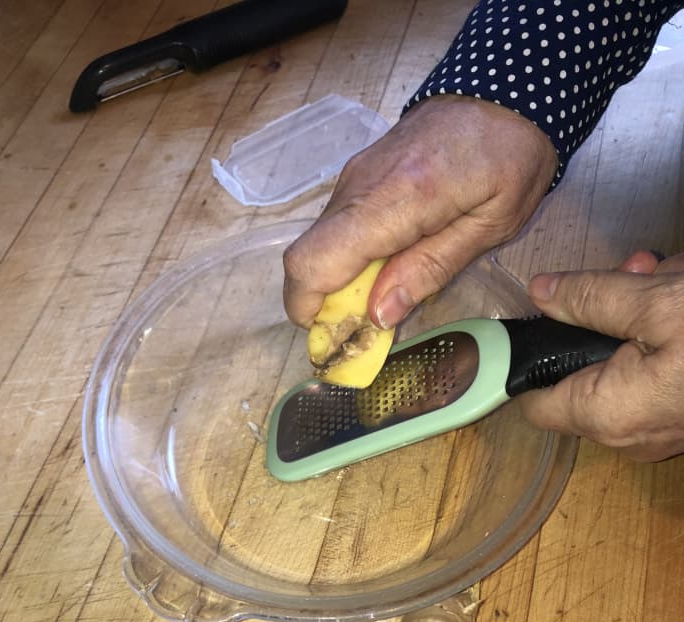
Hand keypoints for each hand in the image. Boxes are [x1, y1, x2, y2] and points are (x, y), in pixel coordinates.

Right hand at [283, 95, 557, 327]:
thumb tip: (378, 315)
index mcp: (396, 200)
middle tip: (364, 330)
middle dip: (323, 304)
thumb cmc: (510, 157)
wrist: (503, 90)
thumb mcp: (489, 226)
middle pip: (306, 257)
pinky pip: (335, 230)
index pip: (315, 260)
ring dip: (337, 284)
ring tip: (380, 300)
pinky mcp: (356, 176)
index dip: (309, 307)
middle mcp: (359, 186)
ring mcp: (353, 177)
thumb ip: (431, 269)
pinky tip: (384, 269)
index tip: (337, 336)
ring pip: (318, 245)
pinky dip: (347, 260)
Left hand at [520, 251, 683, 461]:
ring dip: (639, 317)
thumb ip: (589, 297)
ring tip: (669, 275)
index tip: (533, 320)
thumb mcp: (655, 299)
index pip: (535, 403)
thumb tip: (541, 293)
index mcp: (607, 414)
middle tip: (632, 272)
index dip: (529, 361)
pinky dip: (666, 335)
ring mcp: (665, 429)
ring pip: (626, 368)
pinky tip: (683, 295)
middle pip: (585, 375)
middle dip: (601, 319)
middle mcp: (631, 435)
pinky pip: (660, 375)